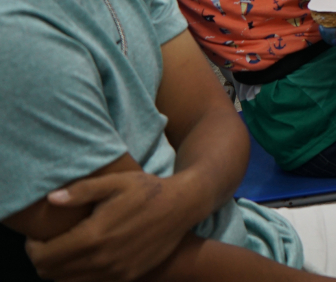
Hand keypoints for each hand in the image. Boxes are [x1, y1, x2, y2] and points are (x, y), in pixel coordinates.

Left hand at [26, 170, 196, 281]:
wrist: (183, 206)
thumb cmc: (147, 190)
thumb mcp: (115, 182)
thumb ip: (81, 191)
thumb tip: (52, 199)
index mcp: (94, 236)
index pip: (44, 257)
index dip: (33, 248)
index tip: (37, 237)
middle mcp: (102, 260)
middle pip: (52, 274)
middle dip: (44, 260)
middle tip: (49, 244)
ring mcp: (116, 272)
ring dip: (61, 269)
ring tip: (69, 249)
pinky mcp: (127, 276)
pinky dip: (82, 274)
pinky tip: (91, 255)